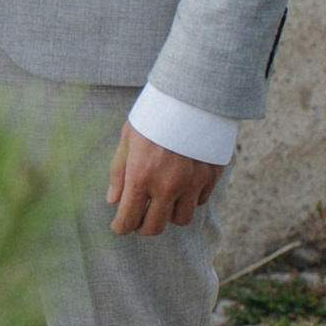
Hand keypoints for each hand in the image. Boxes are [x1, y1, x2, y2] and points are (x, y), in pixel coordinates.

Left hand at [107, 124, 225, 237]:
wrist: (192, 97)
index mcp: (141, 177)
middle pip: (155, 228)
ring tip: (162, 201)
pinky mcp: (211, 177)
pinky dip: (190, 199)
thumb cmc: (154, 115)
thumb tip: (114, 201)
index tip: (120, 227)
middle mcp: (167, 186)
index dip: (121, 227)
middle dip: (142, 227)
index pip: (128, 219)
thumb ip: (119, 172)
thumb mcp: (128, 139)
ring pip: (181, 220)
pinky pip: (200, 201)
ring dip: (169, 215)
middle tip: (139, 219)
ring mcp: (192, 184)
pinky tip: (182, 185)